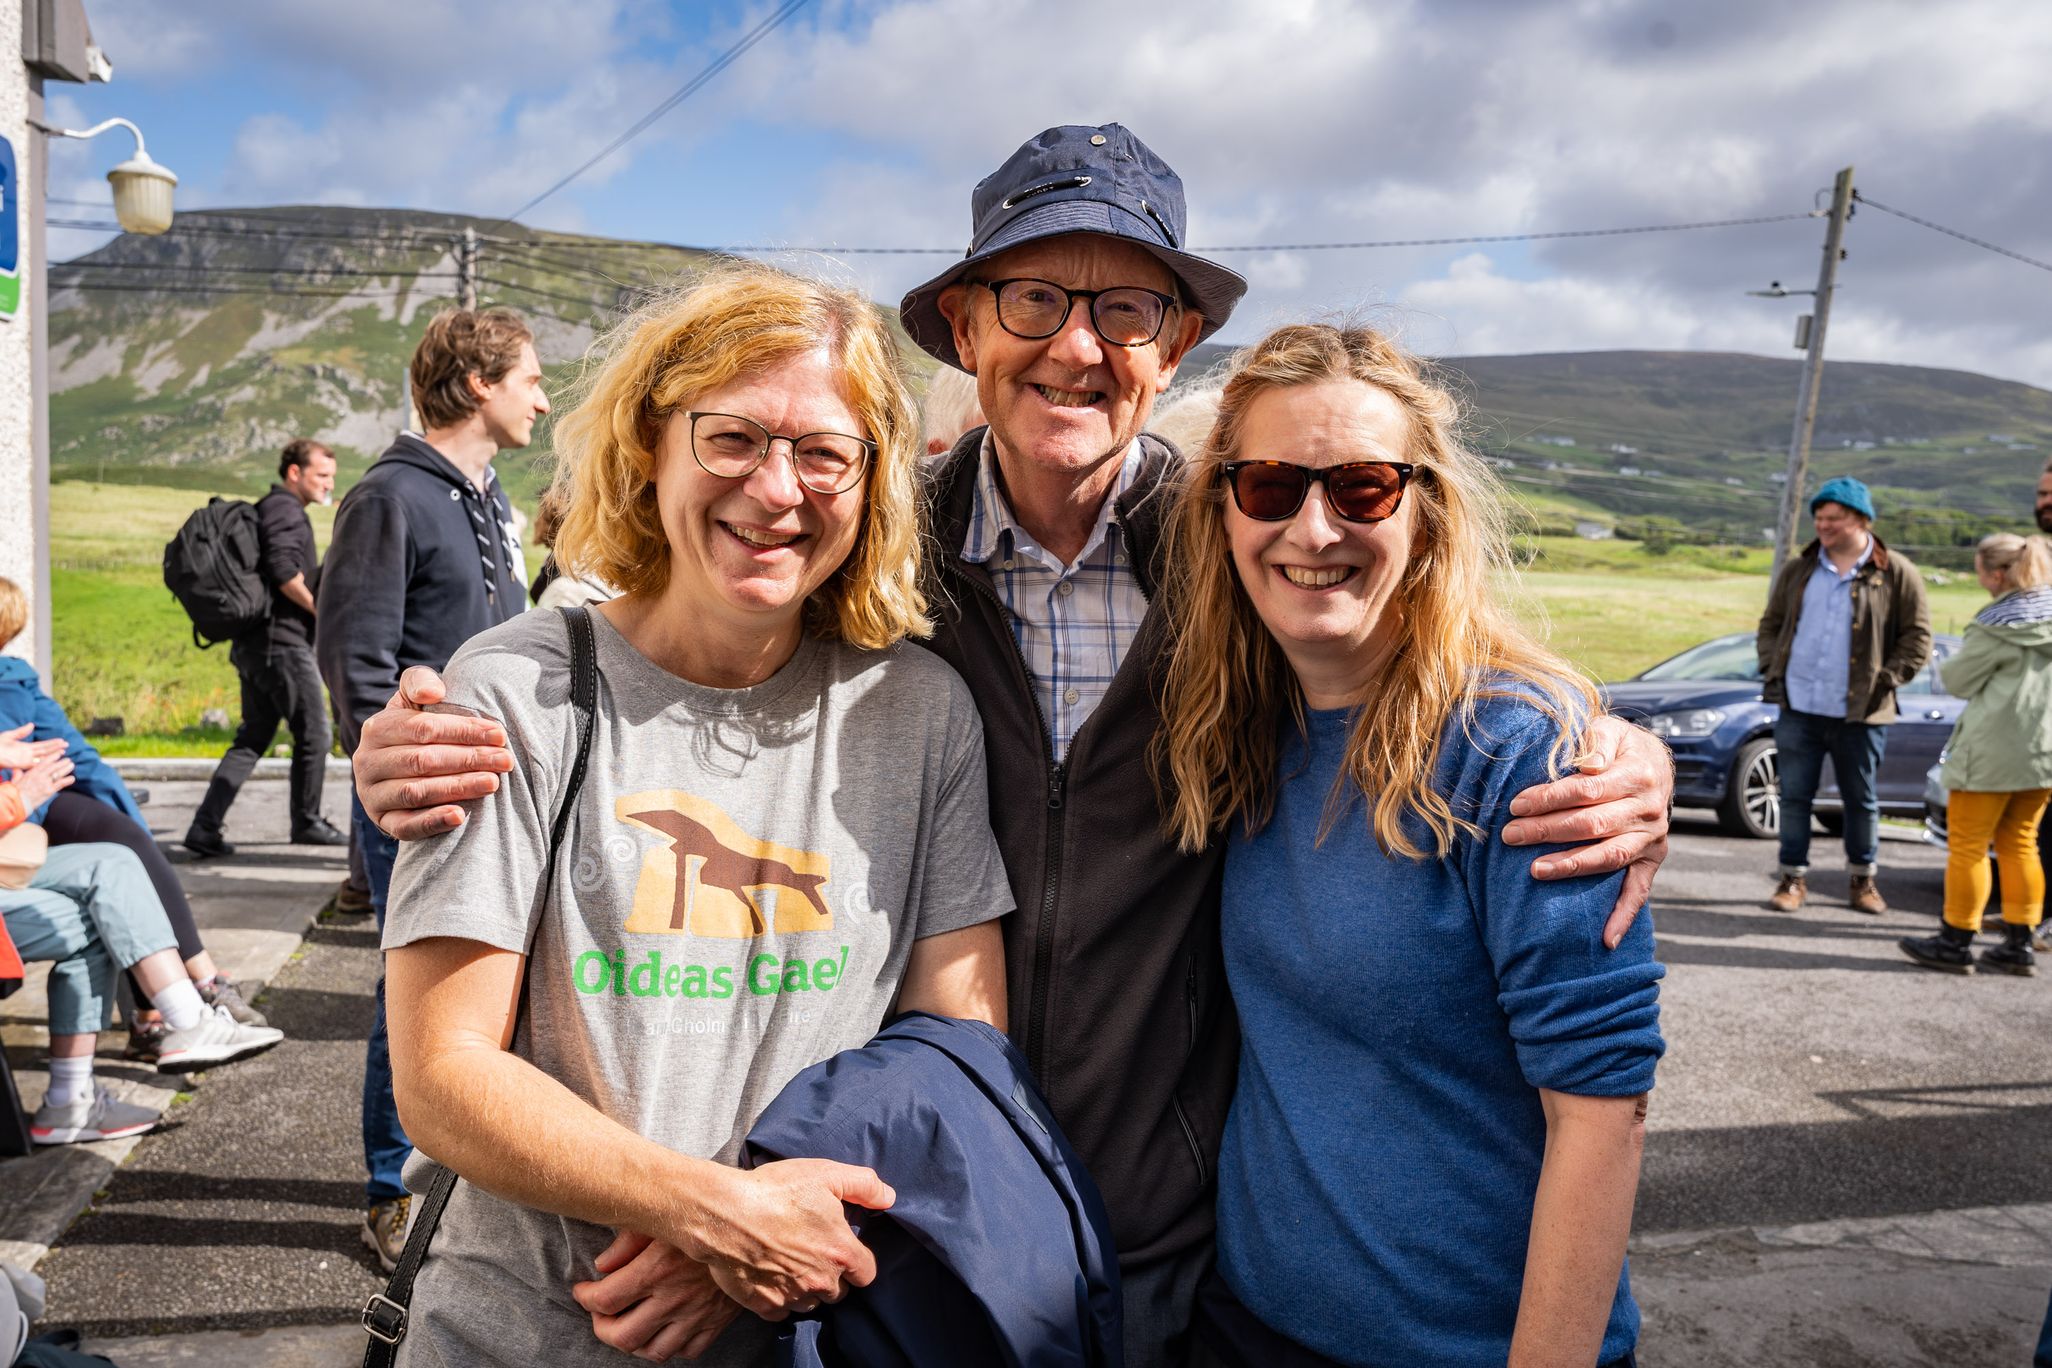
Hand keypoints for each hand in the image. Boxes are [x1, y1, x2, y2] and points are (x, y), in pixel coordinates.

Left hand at [0, 724, 64, 772]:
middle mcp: (28, 754)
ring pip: (42, 757)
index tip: (61, 740)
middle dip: (56, 748)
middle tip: (67, 745)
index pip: (42, 745)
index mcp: (25, 747)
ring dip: (53, 754)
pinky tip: (51, 760)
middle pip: (45, 751)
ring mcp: (25, 760)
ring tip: (63, 751)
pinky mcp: (21, 764)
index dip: (52, 743)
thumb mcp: (9, 736)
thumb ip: (21, 732)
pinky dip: (43, 762)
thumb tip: (32, 724)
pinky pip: (35, 764)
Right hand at [10, 756, 74, 810]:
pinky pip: (60, 784)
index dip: (53, 757)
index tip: (59, 753)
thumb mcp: (15, 780)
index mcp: (32, 772)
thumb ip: (17, 774)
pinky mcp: (49, 791)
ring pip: (58, 774)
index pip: (44, 762)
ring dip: (66, 769)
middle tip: (68, 760)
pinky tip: (72, 778)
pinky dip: (67, 780)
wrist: (18, 803)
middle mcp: (40, 776)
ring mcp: (45, 783)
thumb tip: (16, 769)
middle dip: (62, 762)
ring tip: (72, 765)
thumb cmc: (15, 793)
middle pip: (53, 767)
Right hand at [352, 666, 512, 839]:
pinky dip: (432, 821)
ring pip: (416, 792)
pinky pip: (405, 826)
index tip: (499, 735)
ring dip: (457, 787)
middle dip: (469, 759)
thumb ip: (420, 682)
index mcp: (377, 728)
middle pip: (422, 760)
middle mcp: (368, 762)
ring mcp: (372, 794)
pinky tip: (460, 816)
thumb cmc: (416, 729)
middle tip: (505, 761)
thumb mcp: (413, 701)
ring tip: (492, 783)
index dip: (463, 731)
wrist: (397, 768)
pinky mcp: (382, 822)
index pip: (424, 729)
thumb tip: (433, 692)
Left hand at [573, 1230, 741, 1361]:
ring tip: (627, 1324)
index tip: (583, 1290)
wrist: (754, 1226)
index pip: (605, 1299)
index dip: (585, 1297)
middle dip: (602, 1328)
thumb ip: (626, 1242)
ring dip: (633, 1343)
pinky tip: (662, 1331)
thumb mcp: (661, 1218)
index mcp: (656, 1269)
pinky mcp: (716, 1322)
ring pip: (653, 1351)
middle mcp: (674, 1298)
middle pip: (623, 1336)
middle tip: (600, 1314)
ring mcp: (697, 1315)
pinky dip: (670, 1347)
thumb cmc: (703, 1216)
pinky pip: (688, 1351)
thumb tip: (600, 1265)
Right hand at [681, 1160, 893, 1322]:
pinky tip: (770, 1273)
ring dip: (806, 1287)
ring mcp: (792, 1296)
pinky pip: (781, 1311)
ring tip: (790, 1261)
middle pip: (839, 1292)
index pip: (867, 1273)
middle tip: (812, 1250)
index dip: (857, 1261)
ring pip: (811, 1302)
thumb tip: (889, 1197)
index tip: (843, 1249)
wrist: (724, 1213)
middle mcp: (821, 1281)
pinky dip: (779, 1297)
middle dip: (831, 1275)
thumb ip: (864, 1185)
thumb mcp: (825, 1174)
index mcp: (841, 1252)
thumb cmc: (775, 1191)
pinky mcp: (765, 1305)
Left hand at [1501, 714, 1672, 947]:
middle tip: (1510, 835)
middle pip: (1592, 824)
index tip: (1516, 804)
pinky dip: (1624, 916)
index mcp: (1638, 775)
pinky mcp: (1652, 860)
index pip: (1587, 791)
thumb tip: (1586, 762)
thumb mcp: (1613, 730)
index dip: (1551, 797)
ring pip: (1609, 857)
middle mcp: (1649, 810)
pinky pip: (1639, 891)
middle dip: (1547, 830)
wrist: (1657, 763)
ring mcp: (1652, 838)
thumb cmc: (1621, 746)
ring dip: (1572, 866)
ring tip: (1535, 871)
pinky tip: (1605, 939)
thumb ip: (1597, 740)